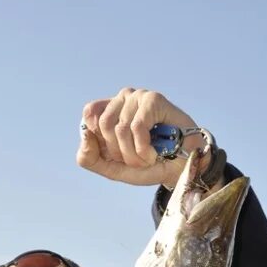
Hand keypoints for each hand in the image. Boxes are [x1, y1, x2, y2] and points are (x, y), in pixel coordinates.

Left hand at [76, 87, 210, 190]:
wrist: (181, 169)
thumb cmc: (150, 164)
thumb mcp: (114, 167)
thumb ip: (90, 157)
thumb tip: (84, 134)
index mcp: (111, 110)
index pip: (90, 113)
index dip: (99, 139)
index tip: (117, 153)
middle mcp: (123, 99)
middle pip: (103, 125)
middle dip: (119, 152)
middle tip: (136, 160)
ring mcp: (139, 97)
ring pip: (120, 129)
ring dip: (133, 155)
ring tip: (148, 158)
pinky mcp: (154, 100)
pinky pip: (136, 127)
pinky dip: (143, 149)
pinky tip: (154, 154)